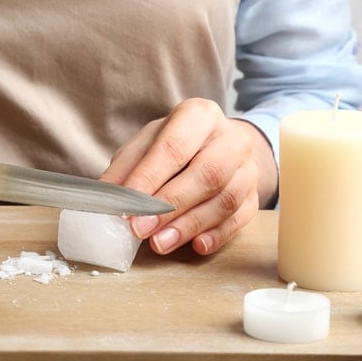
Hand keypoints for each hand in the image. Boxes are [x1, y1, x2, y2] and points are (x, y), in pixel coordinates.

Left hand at [100, 98, 276, 255]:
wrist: (219, 146)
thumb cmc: (175, 145)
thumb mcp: (146, 145)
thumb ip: (126, 169)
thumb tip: (106, 199)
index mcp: (198, 115)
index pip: (174, 147)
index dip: (149, 179)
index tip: (127, 207)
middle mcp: (230, 137)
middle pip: (207, 174)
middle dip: (170, 206)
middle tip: (141, 230)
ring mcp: (247, 167)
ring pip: (226, 200)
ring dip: (190, 225)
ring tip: (160, 243)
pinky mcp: (255, 194)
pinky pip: (241, 218)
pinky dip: (217, 235)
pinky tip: (196, 245)